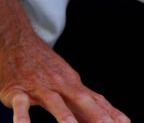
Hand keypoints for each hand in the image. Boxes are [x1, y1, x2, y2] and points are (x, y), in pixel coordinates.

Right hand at [0, 31, 128, 122]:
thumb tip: (97, 118)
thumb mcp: (65, 80)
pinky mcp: (16, 90)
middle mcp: (61, 85)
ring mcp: (40, 87)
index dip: (112, 113)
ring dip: (64, 116)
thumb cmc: (43, 66)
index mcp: (74, 85)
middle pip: (83, 101)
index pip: (97, 101)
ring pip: (55, 102)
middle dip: (97, 116)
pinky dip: (22, 116)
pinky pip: (20, 104)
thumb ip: (80, 101)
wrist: (17, 42)